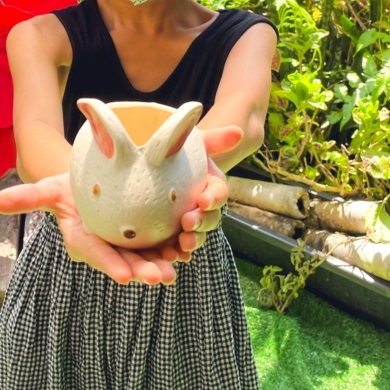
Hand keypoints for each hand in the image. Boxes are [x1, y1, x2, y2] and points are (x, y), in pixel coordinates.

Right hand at [0, 173, 179, 285]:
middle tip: (163, 277)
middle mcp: (108, 244)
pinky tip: (189, 245)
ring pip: (147, 255)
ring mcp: (128, 241)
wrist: (89, 181)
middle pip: (126, 260)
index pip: (96, 254)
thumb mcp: (48, 189)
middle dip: (144, 270)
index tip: (126, 276)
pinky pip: (161, 241)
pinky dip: (174, 244)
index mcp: (84, 239)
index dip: (110, 264)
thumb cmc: (67, 188)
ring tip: (179, 266)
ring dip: (164, 261)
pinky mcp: (146, 233)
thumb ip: (27, 197)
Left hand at [174, 126, 241, 258]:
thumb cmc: (175, 153)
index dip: (213, 198)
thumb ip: (214, 139)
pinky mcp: (170, 236)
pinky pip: (176, 249)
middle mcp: (203, 208)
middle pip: (210, 218)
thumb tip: (237, 132)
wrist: (152, 168)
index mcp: (210, 187)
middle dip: (202, 222)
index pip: (218, 193)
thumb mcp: (191, 144)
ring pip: (196, 237)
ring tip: (182, 245)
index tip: (203, 199)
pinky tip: (169, 257)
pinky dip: (176, 254)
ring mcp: (188, 224)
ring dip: (193, 241)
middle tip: (187, 223)